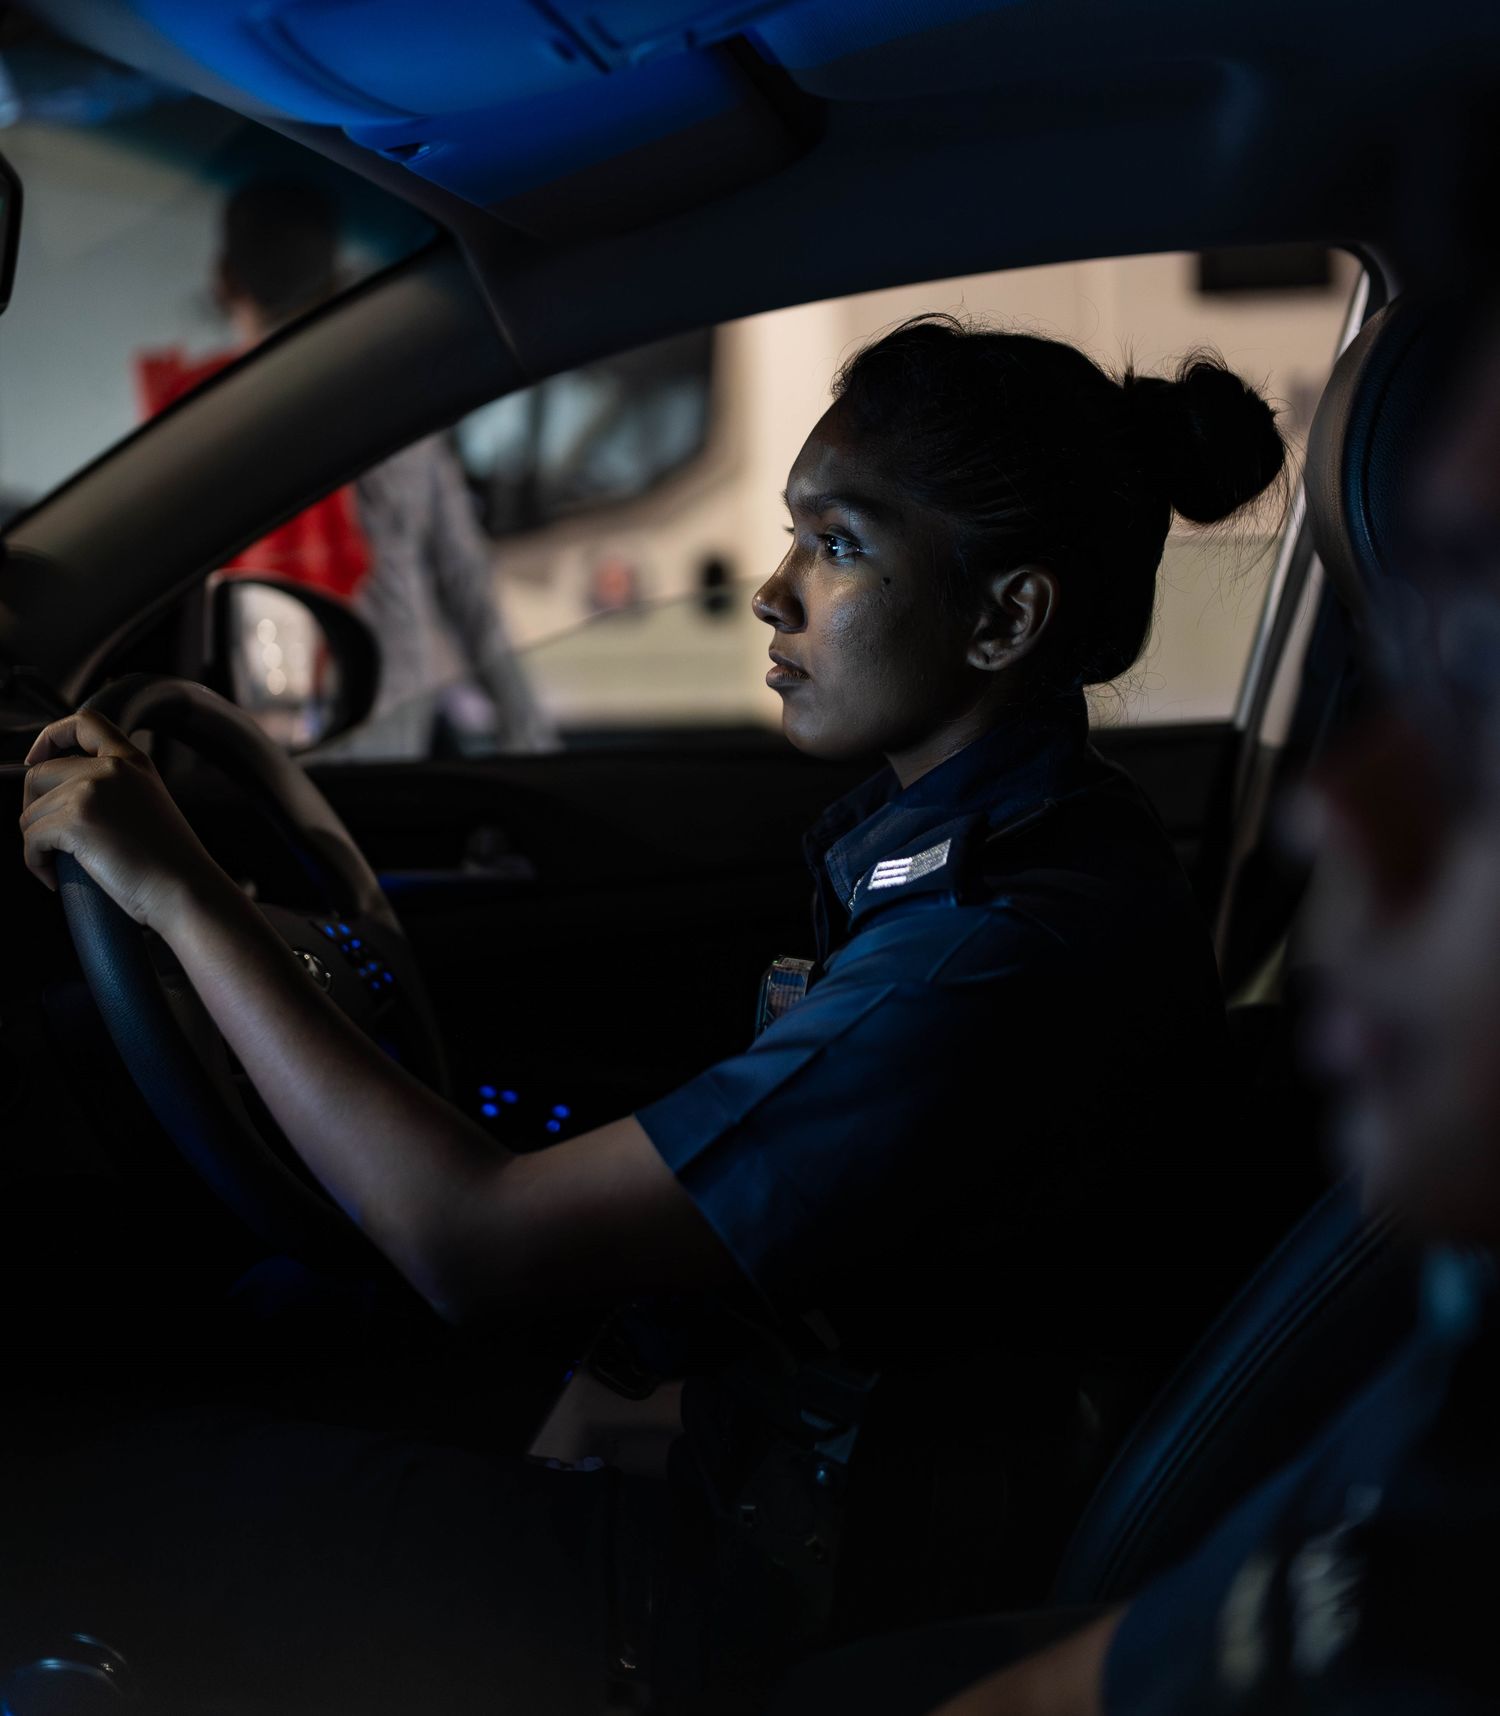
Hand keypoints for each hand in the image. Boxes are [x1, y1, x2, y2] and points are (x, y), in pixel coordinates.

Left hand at [20, 709, 226, 935]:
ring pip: (30, 812)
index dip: (50, 736)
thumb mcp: (148, 807)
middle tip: (48, 839)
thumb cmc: (172, 864)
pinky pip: (31, 839)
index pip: (85, 722)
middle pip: (40, 773)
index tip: (36, 758)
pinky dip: (36, 863)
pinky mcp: (75, 820)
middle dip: (32, 808)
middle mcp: (110, 769)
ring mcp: (90, 792)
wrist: (185, 889)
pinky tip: (55, 879)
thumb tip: (62, 800)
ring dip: (36, 843)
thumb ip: (114, 790)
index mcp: (133, 762)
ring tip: (60, 866)